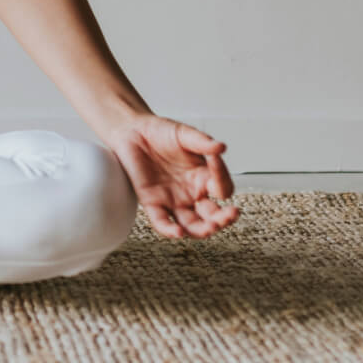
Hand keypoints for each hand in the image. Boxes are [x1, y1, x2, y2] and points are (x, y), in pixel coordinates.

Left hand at [103, 114, 239, 239]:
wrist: (132, 131)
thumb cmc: (161, 132)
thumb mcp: (184, 134)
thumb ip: (202, 142)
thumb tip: (221, 147)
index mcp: (204, 177)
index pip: (222, 188)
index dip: (222, 179)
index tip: (215, 161)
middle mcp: (192, 193)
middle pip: (213, 215)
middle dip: (223, 218)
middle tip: (230, 214)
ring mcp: (173, 200)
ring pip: (192, 225)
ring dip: (202, 230)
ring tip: (209, 228)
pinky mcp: (152, 203)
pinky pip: (162, 222)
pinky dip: (170, 230)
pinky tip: (178, 232)